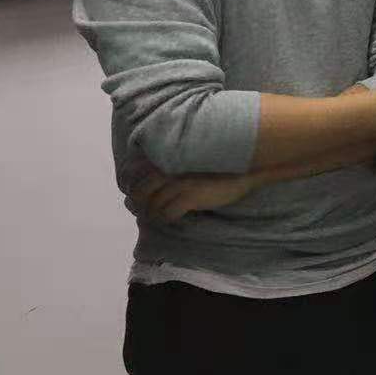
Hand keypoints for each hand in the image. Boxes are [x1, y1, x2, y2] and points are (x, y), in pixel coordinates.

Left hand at [130, 167, 254, 223]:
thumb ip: (171, 161)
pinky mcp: (190, 197)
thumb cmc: (218, 161)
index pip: (134, 172)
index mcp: (166, 155)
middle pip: (139, 192)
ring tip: (156, 217)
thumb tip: (151, 177)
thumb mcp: (190, 155)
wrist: (244, 168)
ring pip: (152, 205)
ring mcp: (178, 183)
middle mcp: (168, 168)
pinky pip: (168, 214)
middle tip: (144, 210)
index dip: (131, 187)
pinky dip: (165, 219)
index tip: (134, 196)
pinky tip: (170, 219)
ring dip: (151, 215)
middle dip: (138, 204)